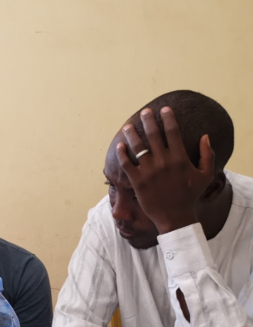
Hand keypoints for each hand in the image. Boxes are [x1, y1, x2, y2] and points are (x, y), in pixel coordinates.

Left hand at [116, 107, 215, 234]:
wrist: (175, 216)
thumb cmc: (190, 196)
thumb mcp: (205, 175)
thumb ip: (207, 155)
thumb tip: (205, 136)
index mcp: (179, 158)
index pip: (173, 131)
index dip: (168, 118)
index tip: (164, 109)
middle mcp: (163, 161)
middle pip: (154, 134)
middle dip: (148, 120)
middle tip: (144, 112)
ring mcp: (149, 171)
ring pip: (137, 146)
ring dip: (131, 134)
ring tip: (127, 127)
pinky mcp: (137, 181)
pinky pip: (127, 163)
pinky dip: (122, 153)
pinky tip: (120, 146)